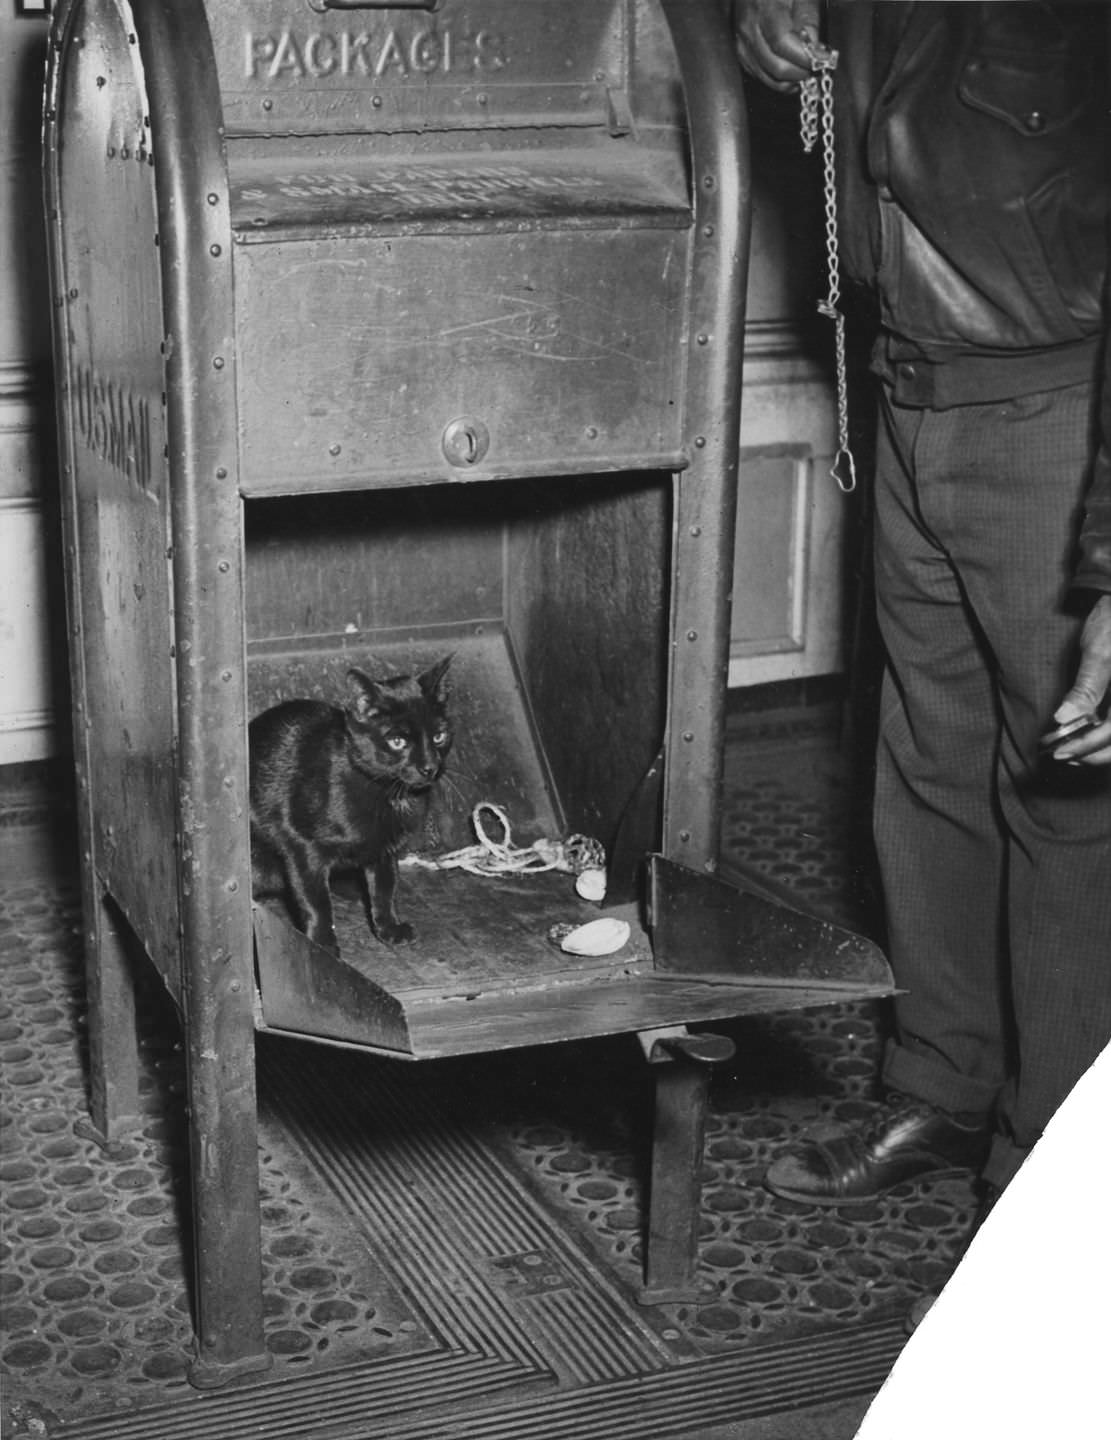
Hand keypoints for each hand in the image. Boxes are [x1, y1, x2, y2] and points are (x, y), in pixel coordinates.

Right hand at [731, 0, 826, 90]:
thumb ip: (808, 18)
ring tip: (806, 69)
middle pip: (776, 66)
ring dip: (791, 79)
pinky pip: (761, 76)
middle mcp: (748, 28)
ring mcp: (742, 44)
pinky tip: (792, 70)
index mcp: (764, 8)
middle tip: (817, 65)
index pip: (784, 43)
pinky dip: (779, 80)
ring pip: (769, 77)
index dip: (805, 57)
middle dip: (801, 71)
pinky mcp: (741, 54)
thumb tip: (815, 48)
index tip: (824, 59)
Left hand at [1051, 593, 1110, 764]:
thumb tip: (1064, 718)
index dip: (1089, 747)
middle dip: (1096, 754)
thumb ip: (1086, 688)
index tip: (1063, 753)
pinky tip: (1092, 736)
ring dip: (1105, 750)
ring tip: (1077, 751)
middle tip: (1066, 756)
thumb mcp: (1099, 653)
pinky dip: (1110, 737)